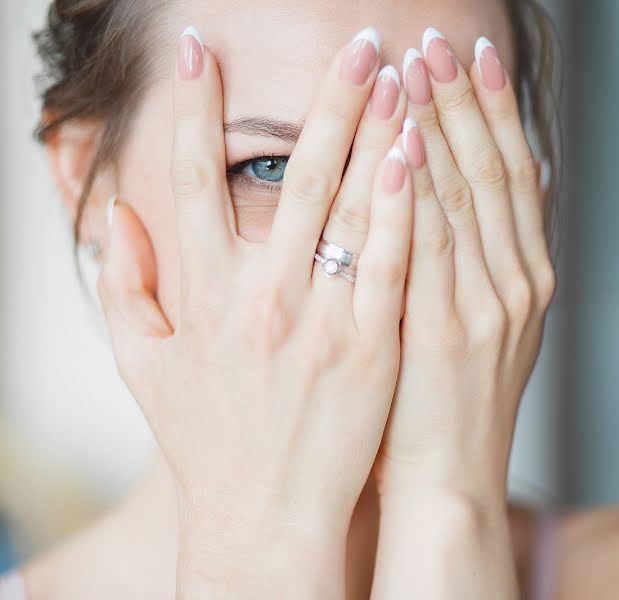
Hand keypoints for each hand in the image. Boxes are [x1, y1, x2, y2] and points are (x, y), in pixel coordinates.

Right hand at [98, 27, 410, 597]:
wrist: (264, 516)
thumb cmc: (207, 440)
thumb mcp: (142, 365)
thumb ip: (122, 287)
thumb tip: (114, 216)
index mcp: (201, 294)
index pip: (191, 180)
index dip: (195, 109)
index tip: (202, 48)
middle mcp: (259, 297)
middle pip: (293, 176)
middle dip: (324, 99)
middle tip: (355, 43)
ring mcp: (319, 321)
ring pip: (348, 208)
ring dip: (373, 133)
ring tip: (397, 74)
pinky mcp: (370, 348)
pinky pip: (388, 263)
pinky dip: (400, 204)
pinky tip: (414, 152)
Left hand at [371, 30, 555, 598]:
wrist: (448, 484)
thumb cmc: (450, 405)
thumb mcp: (488, 327)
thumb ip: (495, 259)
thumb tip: (509, 186)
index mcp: (527, 279)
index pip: (515, 176)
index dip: (497, 112)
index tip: (476, 57)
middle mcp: (517, 284)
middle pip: (494, 172)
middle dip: (466, 100)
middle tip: (439, 39)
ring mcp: (487, 307)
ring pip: (466, 196)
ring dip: (441, 125)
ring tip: (416, 64)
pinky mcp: (444, 333)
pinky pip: (431, 245)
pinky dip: (419, 189)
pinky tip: (402, 140)